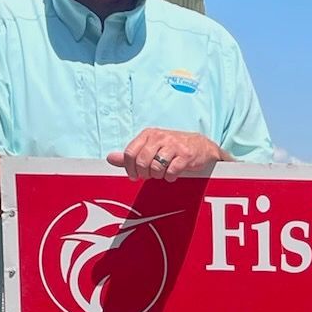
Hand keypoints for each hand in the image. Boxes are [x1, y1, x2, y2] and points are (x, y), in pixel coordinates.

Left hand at [108, 129, 225, 179]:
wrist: (201, 146)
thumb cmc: (173, 147)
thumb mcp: (150, 147)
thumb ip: (131, 154)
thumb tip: (110, 158)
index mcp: (149, 134)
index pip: (130, 152)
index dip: (129, 168)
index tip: (134, 175)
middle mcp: (160, 137)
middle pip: (142, 161)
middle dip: (144, 173)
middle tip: (149, 175)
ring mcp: (173, 145)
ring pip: (156, 167)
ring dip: (158, 175)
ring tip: (162, 173)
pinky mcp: (185, 155)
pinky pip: (171, 171)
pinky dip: (170, 176)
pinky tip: (172, 174)